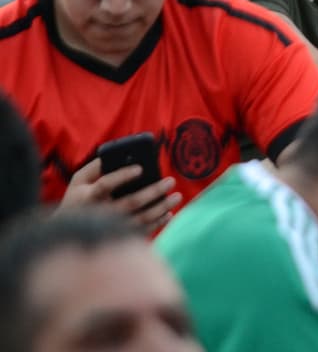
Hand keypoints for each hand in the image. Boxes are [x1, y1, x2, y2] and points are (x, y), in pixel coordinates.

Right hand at [59, 158, 181, 232]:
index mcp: (86, 197)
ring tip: (176, 196)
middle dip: (153, 191)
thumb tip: (116, 155)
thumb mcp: (79, 180)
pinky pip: (140, 232)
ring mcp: (109, 228)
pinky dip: (156, 224)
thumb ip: (96, 167)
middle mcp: (98, 214)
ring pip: (139, 219)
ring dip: (160, 208)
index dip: (122, 176)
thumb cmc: (77, 198)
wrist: (66, 233)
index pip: (105, 185)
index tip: (141, 168)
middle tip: (171, 181)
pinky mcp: (117, 238)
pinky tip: (168, 213)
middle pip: (129, 203)